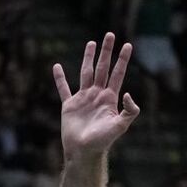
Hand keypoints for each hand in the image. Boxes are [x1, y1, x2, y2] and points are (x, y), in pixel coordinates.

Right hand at [54, 33, 139, 160]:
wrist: (83, 152)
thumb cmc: (102, 141)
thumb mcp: (120, 126)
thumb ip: (129, 111)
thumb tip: (128, 94)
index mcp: (110, 98)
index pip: (117, 74)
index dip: (122, 60)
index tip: (128, 45)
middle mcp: (97, 95)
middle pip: (102, 68)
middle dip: (106, 52)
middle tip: (109, 34)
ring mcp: (83, 99)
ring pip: (86, 73)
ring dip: (88, 58)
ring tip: (91, 43)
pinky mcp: (69, 105)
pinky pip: (64, 88)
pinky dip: (60, 78)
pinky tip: (57, 67)